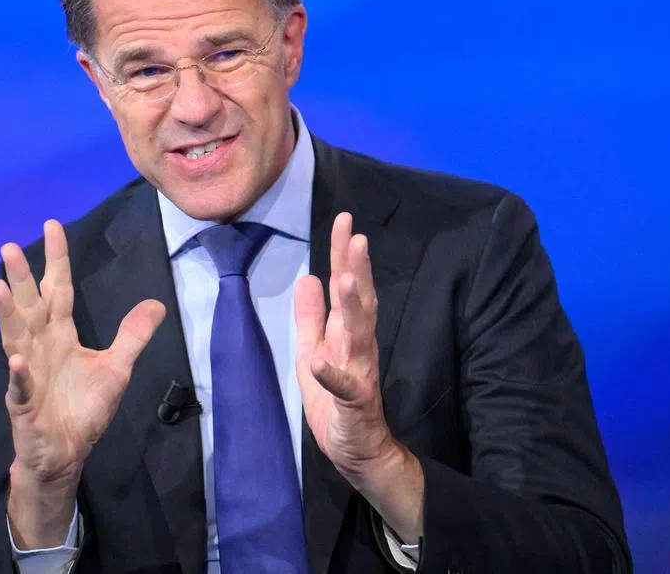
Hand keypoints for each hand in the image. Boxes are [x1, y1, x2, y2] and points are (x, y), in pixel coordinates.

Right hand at [0, 220, 164, 544]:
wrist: (65, 454)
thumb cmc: (83, 410)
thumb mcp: (117, 368)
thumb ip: (132, 336)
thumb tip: (156, 303)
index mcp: (61, 335)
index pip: (58, 289)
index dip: (57, 259)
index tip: (53, 226)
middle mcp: (41, 347)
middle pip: (30, 306)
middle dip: (21, 278)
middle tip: (10, 247)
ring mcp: (30, 374)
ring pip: (16, 337)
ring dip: (7, 314)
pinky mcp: (25, 404)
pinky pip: (21, 386)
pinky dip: (20, 373)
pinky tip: (19, 358)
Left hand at [295, 213, 422, 540]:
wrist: (357, 451)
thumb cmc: (337, 401)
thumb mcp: (315, 350)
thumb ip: (311, 317)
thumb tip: (308, 276)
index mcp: (347, 332)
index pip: (347, 285)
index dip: (343, 253)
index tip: (344, 219)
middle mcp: (359, 346)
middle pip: (361, 302)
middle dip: (357, 269)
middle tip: (356, 237)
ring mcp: (361, 373)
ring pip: (360, 336)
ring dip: (353, 308)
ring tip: (346, 280)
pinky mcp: (356, 403)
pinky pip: (345, 387)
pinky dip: (332, 373)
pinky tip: (318, 360)